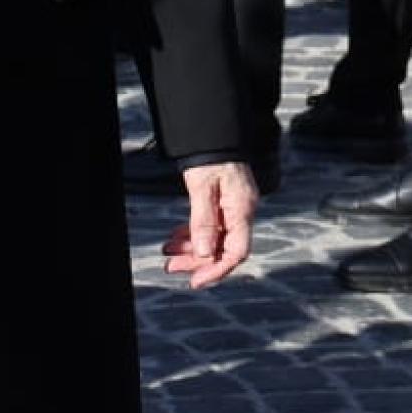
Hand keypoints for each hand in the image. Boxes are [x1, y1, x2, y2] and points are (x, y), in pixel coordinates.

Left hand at [162, 162, 257, 290]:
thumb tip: (204, 252)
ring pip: (214, 240)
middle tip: (173, 266)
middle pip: (223, 249)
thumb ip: (203, 220)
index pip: (236, 252)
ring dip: (192, 250)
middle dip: (198, 262)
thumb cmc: (212, 154)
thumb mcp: (202, 186)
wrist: (215, 132)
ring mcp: (233, 208)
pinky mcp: (223, 203)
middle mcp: (241, 212)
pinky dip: (193, 235)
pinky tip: (177, 238)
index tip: (196, 280)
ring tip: (170, 253)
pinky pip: (210, 227)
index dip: (216, 270)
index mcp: (242, 209)